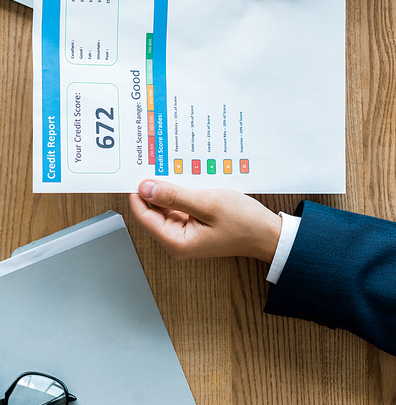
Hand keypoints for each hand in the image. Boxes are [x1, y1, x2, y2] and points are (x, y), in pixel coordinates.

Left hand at [129, 180, 280, 262]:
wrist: (267, 234)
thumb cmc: (243, 222)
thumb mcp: (207, 204)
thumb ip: (173, 196)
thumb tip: (145, 188)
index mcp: (175, 242)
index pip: (143, 215)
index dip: (137, 192)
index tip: (136, 169)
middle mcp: (176, 240)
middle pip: (152, 210)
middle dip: (152, 187)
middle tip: (152, 162)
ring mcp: (184, 232)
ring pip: (165, 205)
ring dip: (167, 187)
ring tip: (168, 165)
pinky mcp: (192, 224)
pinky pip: (178, 205)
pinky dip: (178, 191)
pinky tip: (183, 176)